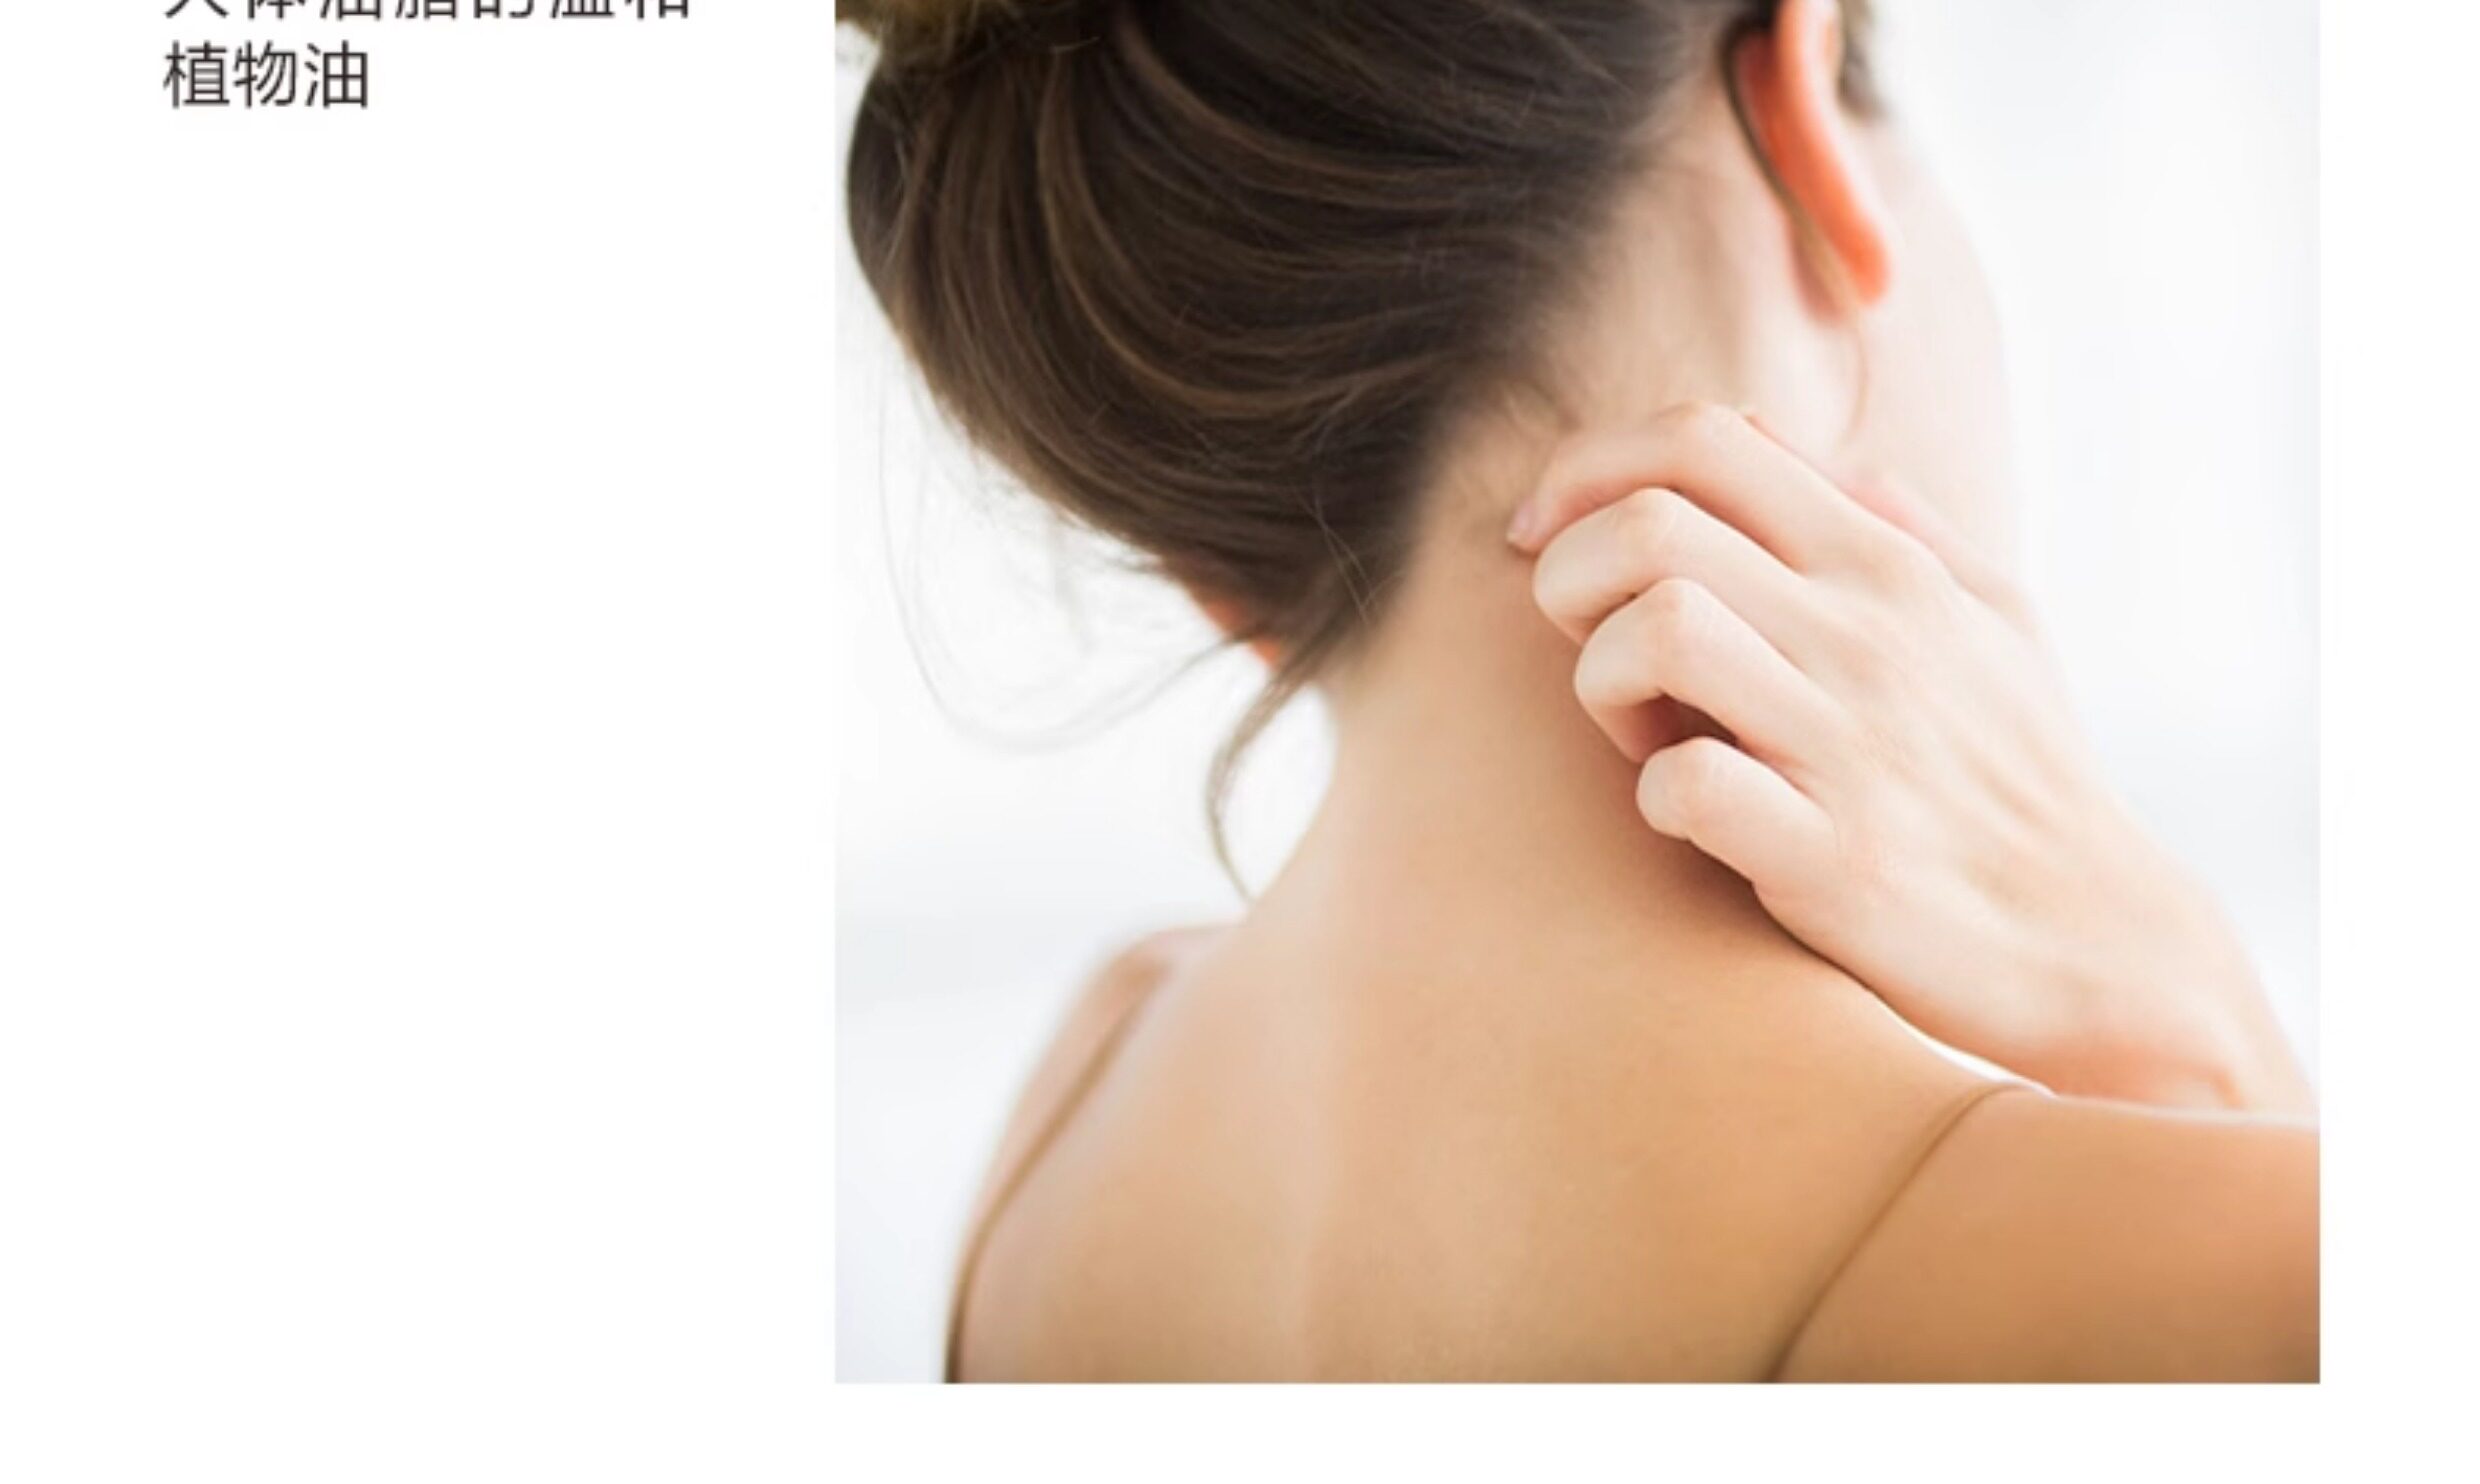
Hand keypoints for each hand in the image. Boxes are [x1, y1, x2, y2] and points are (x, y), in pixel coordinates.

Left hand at [1506, 402, 2312, 1116]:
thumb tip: (1816, 454)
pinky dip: (1651, 794)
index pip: (1704, 436)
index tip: (1548, 537)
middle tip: (1591, 650)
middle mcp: (1868, 632)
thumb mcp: (1996, 620)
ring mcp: (1849, 744)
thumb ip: (1902, 525)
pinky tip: (1685, 816)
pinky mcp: (1832, 857)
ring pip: (1656, 632)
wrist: (2100, 948)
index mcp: (1885, 562)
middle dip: (1569, 577)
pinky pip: (1684, 784)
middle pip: (1649, 524)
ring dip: (1602, 679)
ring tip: (1640, 732)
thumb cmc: (2024, 780)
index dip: (1589, 469)